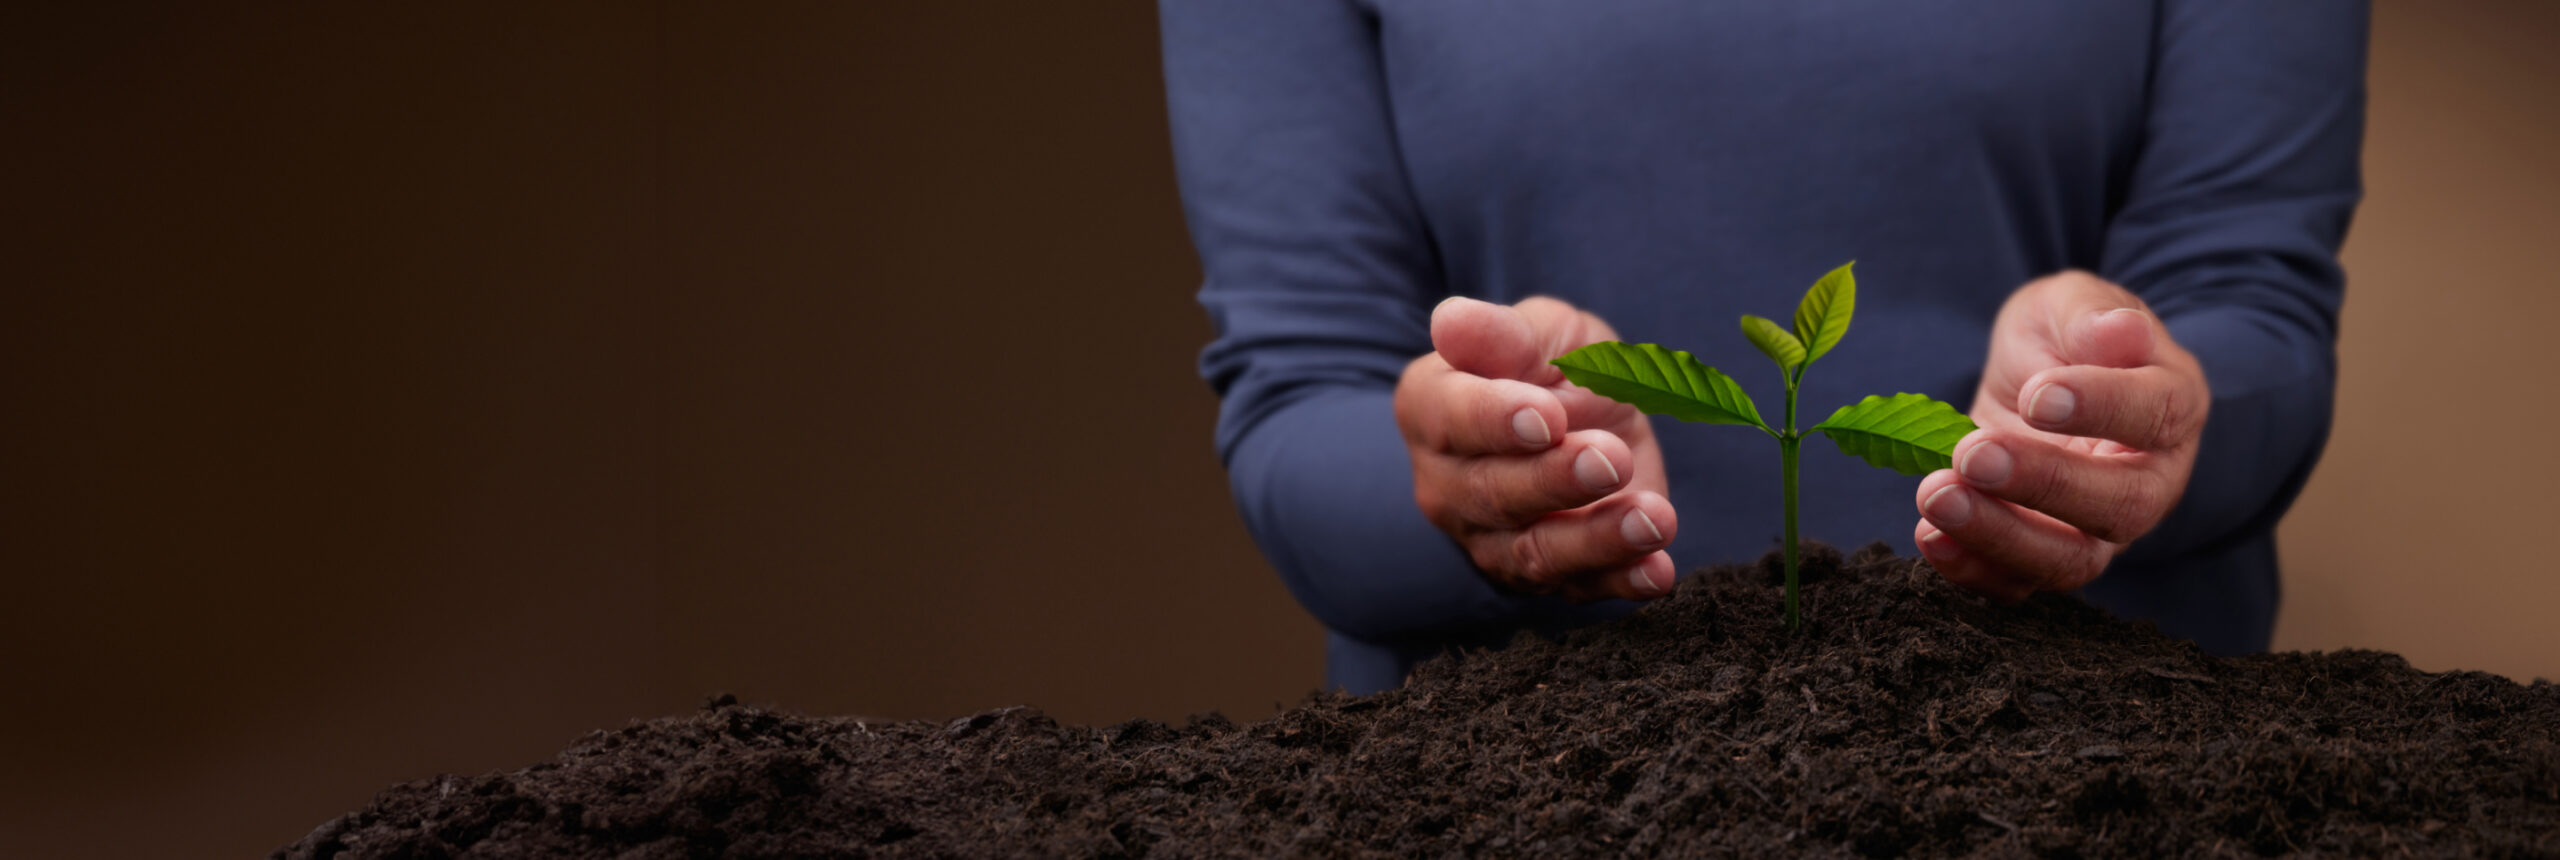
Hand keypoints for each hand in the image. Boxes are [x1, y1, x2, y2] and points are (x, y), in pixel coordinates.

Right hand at [1396, 296, 1679, 601]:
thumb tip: (1450, 321)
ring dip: (1597, 540)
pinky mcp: (1547, 574)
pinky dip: (1621, 582)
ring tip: (1653, 518)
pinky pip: (1581, 587)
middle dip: (1555, 480)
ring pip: (1535, 552)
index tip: (1547, 417)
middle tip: (1611, 459)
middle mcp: (1448, 484)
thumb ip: (1499, 335)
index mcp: (1431, 408)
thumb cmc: (1550, 364)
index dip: (1496, 419)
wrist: (1587, 414)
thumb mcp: (1537, 331)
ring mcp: (1492, 539)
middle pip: (1492, 492)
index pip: (1451, 418)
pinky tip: (1657, 571)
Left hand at [1914, 271, 2208, 600]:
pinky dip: (1974, 569)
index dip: (2101, 408)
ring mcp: (2099, 528)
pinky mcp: (2044, 552)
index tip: (2038, 396)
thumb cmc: (2068, 336)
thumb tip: (2121, 332)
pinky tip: (1929, 535)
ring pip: (2070, 558)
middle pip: (2119, 504)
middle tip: (1972, 454)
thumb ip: (2093, 316)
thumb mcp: (2074, 304)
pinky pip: (2020, 582)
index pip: (2155, 415)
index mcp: (2173, 405)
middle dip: (2043, 484)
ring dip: (1999, 535)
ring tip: (1936, 496)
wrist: (2041, 376)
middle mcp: (2150, 479)